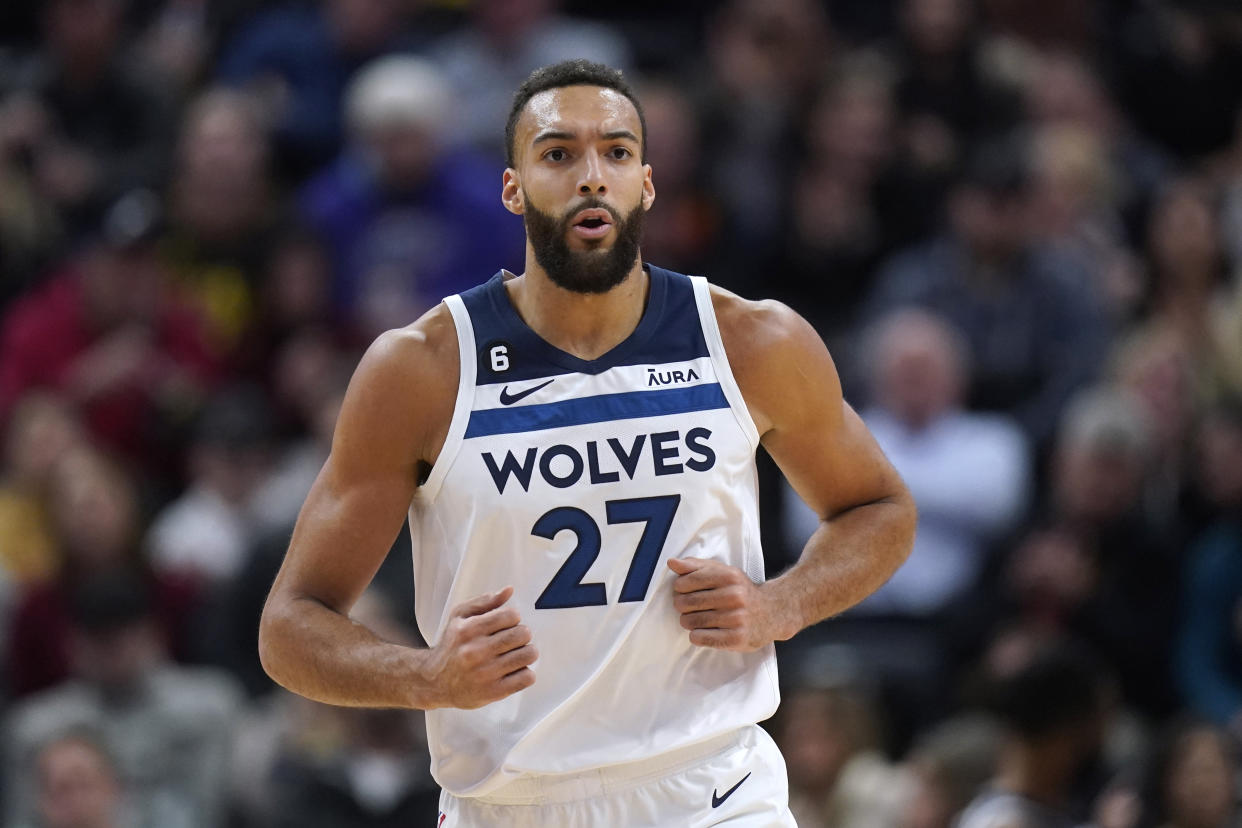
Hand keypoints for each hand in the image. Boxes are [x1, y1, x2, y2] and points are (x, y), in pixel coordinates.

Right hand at [423, 586, 536, 709]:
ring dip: (527, 653)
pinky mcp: (493, 691)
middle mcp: (477, 651)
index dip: (513, 619)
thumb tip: (508, 590)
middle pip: (523, 634)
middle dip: (522, 635)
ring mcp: (486, 673)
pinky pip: (526, 678)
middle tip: (514, 640)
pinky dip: (526, 673)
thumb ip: (484, 602)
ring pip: (528, 655)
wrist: (434, 681)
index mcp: (470, 629)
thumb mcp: (459, 617)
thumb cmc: (450, 647)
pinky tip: (514, 671)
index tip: (507, 625)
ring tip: (516, 655)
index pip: (511, 616)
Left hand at [667, 557, 778, 651]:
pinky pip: (699, 638)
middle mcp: (734, 597)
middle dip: (682, 605)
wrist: (773, 612)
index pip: (688, 581)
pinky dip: (696, 635)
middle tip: (690, 606)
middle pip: (685, 603)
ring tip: (698, 618)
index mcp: (729, 577)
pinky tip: (705, 630)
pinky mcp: (736, 638)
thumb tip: (672, 562)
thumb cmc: (740, 591)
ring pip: (690, 622)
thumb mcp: (722, 572)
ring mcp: (736, 619)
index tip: (684, 589)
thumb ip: (696, 566)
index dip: (680, 587)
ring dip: (688, 621)